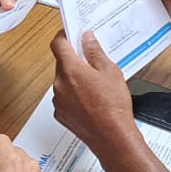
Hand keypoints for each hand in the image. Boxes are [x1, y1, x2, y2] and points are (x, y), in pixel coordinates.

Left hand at [50, 31, 142, 167]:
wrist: (112, 138)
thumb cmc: (113, 107)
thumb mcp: (110, 72)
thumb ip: (95, 52)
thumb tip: (86, 39)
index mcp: (70, 70)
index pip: (57, 44)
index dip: (63, 36)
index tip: (70, 33)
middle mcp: (59, 84)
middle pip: (61, 64)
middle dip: (74, 61)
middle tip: (92, 62)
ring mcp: (58, 101)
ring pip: (63, 82)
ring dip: (74, 80)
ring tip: (95, 87)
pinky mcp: (60, 114)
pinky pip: (64, 98)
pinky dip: (74, 95)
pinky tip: (91, 100)